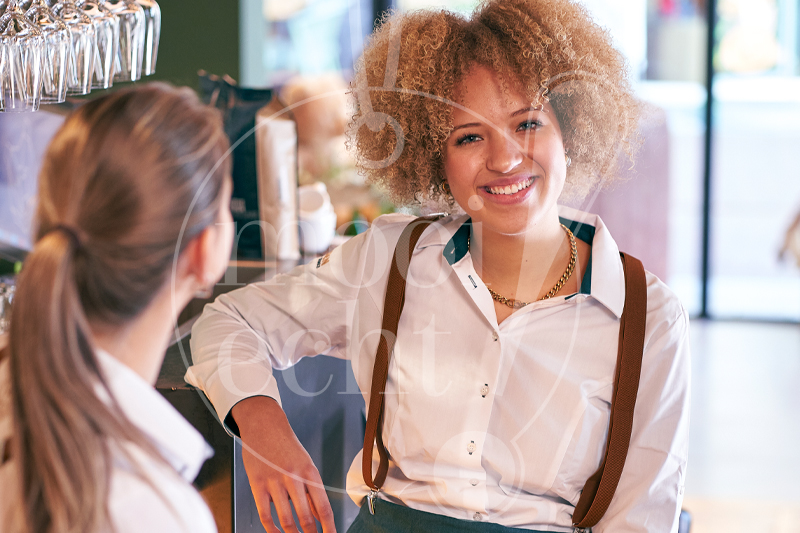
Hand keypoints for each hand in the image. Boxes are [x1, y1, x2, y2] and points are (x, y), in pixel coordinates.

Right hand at [232, 396, 336, 532]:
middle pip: (305, 518)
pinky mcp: (257, 484)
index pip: (323, 507)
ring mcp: (274, 481)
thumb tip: (318, 516)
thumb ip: (311, 490)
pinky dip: (272, 529)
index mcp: (310, 472)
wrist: (264, 425)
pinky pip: (265, 514)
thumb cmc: (286, 445)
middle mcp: (294, 477)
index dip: (329, 527)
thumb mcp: (305, 464)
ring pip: (286, 519)